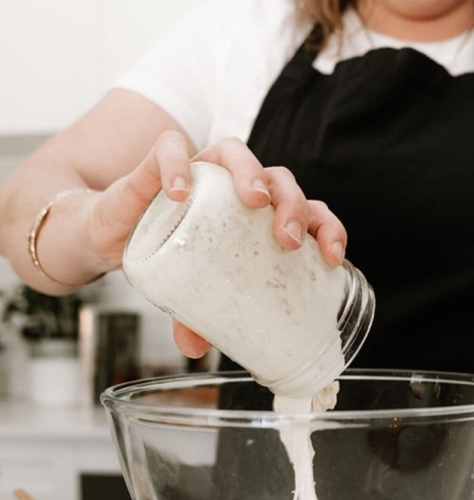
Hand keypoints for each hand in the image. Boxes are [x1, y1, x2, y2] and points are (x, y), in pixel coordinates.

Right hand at [86, 133, 346, 357]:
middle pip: (279, 179)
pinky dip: (177, 165)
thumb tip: (198, 350)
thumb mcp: (190, 292)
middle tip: (288, 239)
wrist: (115, 232)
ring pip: (237, 153)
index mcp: (257, 216)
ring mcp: (200, 170)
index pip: (306, 210)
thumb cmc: (170, 255)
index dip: (326, 227)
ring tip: (254, 201)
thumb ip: (198, 317)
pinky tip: (181, 191)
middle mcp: (235, 186)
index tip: (332, 257)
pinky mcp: (158, 162)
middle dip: (292, 204)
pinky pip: (169, 149)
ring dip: (251, 174)